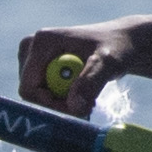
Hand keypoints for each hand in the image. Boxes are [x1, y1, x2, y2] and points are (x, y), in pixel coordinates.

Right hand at [17, 21, 142, 117]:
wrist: (121, 44)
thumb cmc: (116, 48)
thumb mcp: (108, 63)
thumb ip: (91, 83)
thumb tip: (74, 108)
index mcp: (41, 41)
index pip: (29, 87)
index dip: (49, 104)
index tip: (76, 109)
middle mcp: (31, 48)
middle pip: (31, 94)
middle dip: (57, 103)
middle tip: (87, 103)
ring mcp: (34, 58)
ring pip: (38, 96)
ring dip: (62, 102)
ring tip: (87, 93)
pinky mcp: (39, 68)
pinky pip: (44, 94)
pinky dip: (63, 99)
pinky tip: (81, 90)